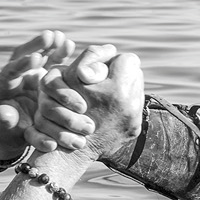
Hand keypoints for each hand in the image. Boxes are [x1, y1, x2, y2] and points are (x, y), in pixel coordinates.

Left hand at [0, 31, 82, 158]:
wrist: (13, 133)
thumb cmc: (6, 134)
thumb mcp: (4, 131)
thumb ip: (5, 122)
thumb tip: (5, 114)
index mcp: (2, 87)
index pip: (10, 71)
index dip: (22, 64)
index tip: (35, 58)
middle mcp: (15, 76)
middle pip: (22, 56)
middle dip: (36, 46)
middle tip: (50, 36)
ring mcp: (28, 75)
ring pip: (38, 56)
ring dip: (49, 46)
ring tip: (62, 37)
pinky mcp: (41, 77)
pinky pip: (49, 62)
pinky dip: (57, 53)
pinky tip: (69, 44)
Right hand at [38, 44, 142, 159]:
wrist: (69, 149)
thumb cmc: (63, 109)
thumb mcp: (70, 77)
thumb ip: (90, 57)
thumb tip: (111, 50)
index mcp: (117, 90)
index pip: (128, 59)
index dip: (112, 60)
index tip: (101, 69)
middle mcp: (132, 105)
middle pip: (135, 74)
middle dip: (120, 74)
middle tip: (104, 80)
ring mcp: (135, 119)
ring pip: (136, 89)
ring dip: (122, 89)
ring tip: (105, 94)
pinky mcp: (134, 130)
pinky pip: (135, 107)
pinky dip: (122, 105)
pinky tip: (107, 109)